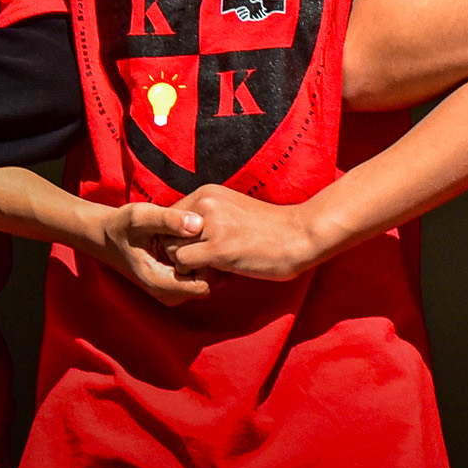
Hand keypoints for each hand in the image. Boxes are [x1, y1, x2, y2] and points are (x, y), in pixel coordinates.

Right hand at [97, 202, 210, 305]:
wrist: (108, 236)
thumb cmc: (123, 225)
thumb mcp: (142, 216)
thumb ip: (169, 220)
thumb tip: (198, 223)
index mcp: (159, 282)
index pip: (203, 284)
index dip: (210, 262)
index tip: (208, 238)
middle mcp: (167, 293)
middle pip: (210, 284)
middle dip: (213, 261)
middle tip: (211, 234)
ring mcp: (172, 291)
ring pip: (209, 281)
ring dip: (210, 260)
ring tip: (204, 236)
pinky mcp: (175, 284)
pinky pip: (202, 276)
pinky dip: (204, 260)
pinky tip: (200, 241)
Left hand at [159, 184, 322, 282]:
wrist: (301, 234)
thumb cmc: (270, 227)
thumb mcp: (232, 211)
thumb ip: (207, 218)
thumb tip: (181, 237)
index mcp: (208, 193)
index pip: (169, 219)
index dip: (179, 238)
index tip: (200, 249)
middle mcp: (206, 204)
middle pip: (166, 235)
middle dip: (181, 252)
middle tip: (206, 262)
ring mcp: (211, 225)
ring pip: (172, 250)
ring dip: (189, 265)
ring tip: (214, 268)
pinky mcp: (218, 248)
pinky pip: (184, 265)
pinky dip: (196, 275)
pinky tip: (218, 274)